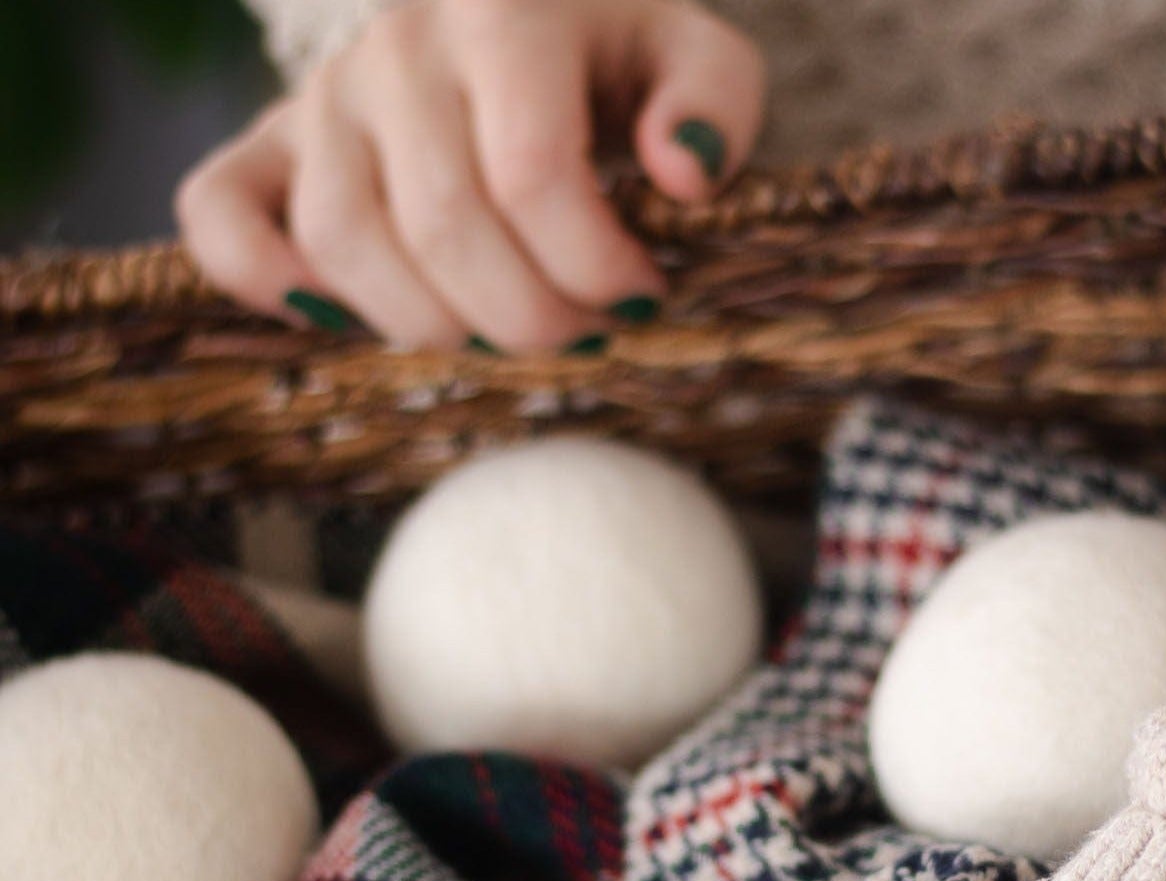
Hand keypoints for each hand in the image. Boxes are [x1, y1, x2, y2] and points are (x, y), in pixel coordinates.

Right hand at [177, 0, 765, 350]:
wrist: (509, 7)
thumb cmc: (606, 48)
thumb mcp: (687, 49)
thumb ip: (712, 99)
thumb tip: (687, 175)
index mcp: (500, 11)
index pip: (532, 176)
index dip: (595, 267)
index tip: (642, 294)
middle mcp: (394, 48)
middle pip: (443, 228)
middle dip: (531, 317)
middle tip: (585, 330)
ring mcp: (322, 99)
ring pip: (345, 245)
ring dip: (433, 326)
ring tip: (503, 329)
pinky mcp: (272, 143)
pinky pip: (221, 217)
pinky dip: (266, 281)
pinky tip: (343, 318)